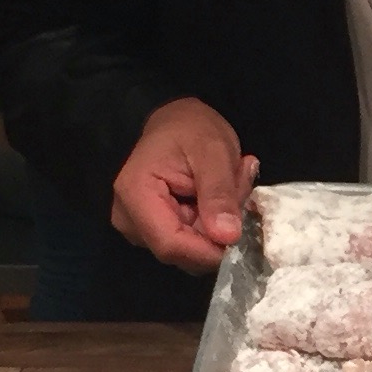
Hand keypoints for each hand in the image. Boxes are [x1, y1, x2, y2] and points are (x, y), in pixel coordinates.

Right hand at [112, 99, 260, 273]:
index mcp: (136, 195)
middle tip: (240, 186)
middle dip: (219, 231)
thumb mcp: (213, 151)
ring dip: (218, 226)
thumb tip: (228, 237)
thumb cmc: (190, 128)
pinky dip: (211, 225)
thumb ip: (219, 193)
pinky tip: (218, 195)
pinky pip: (189, 243)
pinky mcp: (153, 231)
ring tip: (231, 184)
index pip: (171, 245)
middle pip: (181, 251)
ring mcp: (139, 228)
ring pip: (190, 250)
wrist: (174, 120)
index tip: (241, 231)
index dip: (209, 250)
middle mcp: (129, 219)